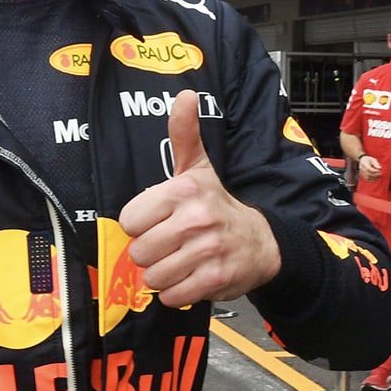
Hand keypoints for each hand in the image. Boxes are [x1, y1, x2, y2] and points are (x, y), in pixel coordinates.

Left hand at [118, 91, 280, 305]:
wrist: (261, 241)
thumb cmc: (217, 204)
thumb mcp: (198, 168)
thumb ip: (184, 134)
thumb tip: (185, 95)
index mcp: (184, 190)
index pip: (129, 220)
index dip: (140, 225)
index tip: (158, 222)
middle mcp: (196, 219)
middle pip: (139, 251)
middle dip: (150, 253)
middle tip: (169, 245)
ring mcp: (207, 251)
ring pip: (153, 276)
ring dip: (162, 275)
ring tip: (180, 261)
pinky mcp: (215, 280)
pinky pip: (172, 295)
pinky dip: (176, 292)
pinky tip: (190, 277)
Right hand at [355, 154, 381, 181]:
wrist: (362, 161)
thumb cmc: (369, 160)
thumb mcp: (373, 159)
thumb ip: (376, 163)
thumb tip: (380, 168)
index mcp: (364, 163)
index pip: (368, 168)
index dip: (374, 171)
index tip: (379, 170)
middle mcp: (361, 168)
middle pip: (368, 174)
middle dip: (375, 175)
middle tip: (381, 174)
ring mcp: (361, 172)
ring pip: (368, 177)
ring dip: (374, 178)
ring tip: (379, 176)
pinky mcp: (362, 175)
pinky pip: (367, 179)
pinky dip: (372, 180)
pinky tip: (376, 178)